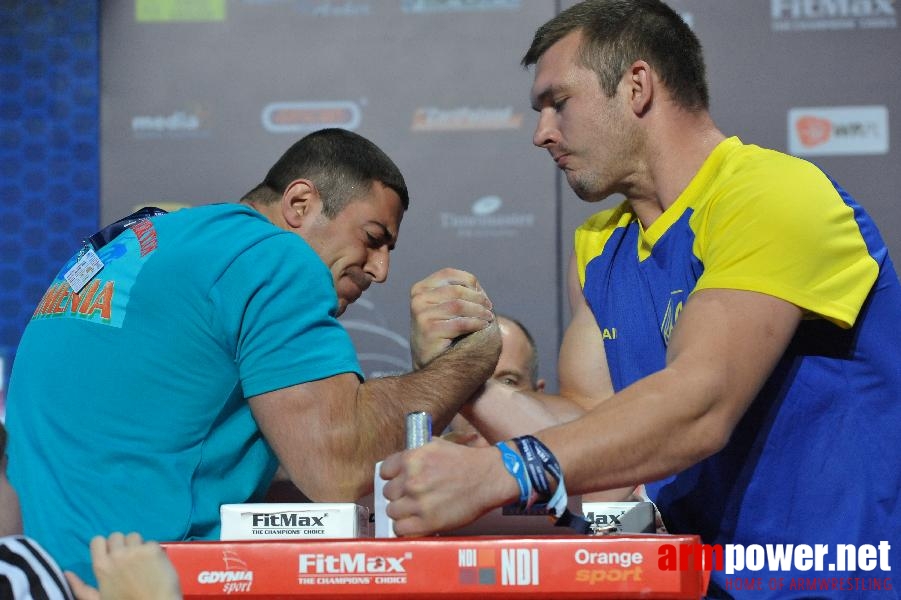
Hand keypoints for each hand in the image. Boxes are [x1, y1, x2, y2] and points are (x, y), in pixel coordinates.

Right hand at [65, 532, 181, 599]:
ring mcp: (136, 550)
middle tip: (128, 560)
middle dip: (121, 545)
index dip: (105, 546)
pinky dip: (152, 551)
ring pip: (134, 536)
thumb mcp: (97, 599)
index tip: (111, 555)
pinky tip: (153, 563)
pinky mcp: (153, 549)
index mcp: (101, 565)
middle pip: (116, 536)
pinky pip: (151, 542)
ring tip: (141, 561)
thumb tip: (66, 573)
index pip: (98, 540)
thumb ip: (80, 587)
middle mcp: (117, 554)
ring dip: (136, 546)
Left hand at [379, 438, 517, 535]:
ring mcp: (418, 502)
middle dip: (399, 494)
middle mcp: (411, 480)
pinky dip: (406, 528)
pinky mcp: (427, 522)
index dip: (393, 477)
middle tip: (412, 496)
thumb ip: (414, 454)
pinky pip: (400, 529)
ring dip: (402, 512)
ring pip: (392, 511)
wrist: (488, 478)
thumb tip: (398, 465)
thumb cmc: (465, 461)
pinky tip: (416, 522)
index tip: (400, 481)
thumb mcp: (436, 445)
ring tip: (416, 510)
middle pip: (388, 493)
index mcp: (411, 458)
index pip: (384, 472)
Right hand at [409, 268, 493, 368]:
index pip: (449, 274)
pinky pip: (460, 322)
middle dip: (478, 298)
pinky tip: (484, 326)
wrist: (432, 364)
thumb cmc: (443, 333)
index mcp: (420, 289)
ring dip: (479, 311)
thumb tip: (477, 284)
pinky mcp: (429, 330)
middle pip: (456, 290)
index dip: (470, 281)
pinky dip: (476, 323)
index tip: (483, 295)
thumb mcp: (447, 308)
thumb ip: (458, 293)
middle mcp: (418, 299)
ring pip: (459, 305)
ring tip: (489, 317)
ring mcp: (421, 314)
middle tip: (490, 309)